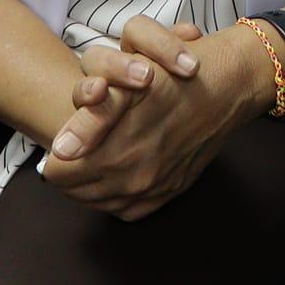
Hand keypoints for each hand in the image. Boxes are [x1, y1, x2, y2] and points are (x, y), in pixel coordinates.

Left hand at [43, 22, 271, 219]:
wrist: (228, 85)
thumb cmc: (175, 75)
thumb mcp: (129, 86)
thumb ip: (89, 121)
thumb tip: (60, 151)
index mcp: (121, 154)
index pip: (60, 174)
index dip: (57, 155)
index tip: (65, 140)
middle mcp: (138, 180)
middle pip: (76, 191)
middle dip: (71, 170)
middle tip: (79, 145)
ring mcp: (156, 190)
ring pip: (98, 202)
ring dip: (90, 183)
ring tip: (96, 155)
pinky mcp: (170, 193)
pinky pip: (127, 209)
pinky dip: (116, 195)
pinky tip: (119, 172)